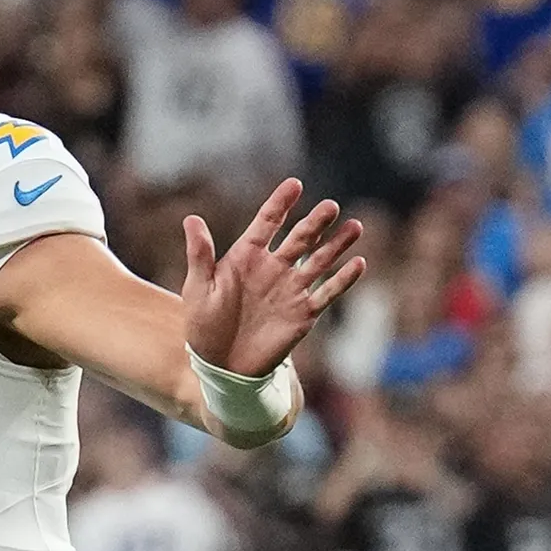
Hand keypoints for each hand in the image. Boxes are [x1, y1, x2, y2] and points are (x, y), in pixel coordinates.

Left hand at [182, 178, 365, 375]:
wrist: (222, 365)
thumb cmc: (204, 325)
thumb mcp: (198, 288)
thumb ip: (200, 254)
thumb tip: (191, 219)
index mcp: (246, 257)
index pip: (267, 222)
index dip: (280, 203)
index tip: (295, 185)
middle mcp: (273, 268)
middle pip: (300, 238)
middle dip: (316, 222)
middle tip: (330, 206)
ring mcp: (291, 289)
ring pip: (319, 261)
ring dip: (337, 245)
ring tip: (355, 226)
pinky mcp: (303, 313)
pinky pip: (327, 293)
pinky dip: (343, 279)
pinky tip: (359, 263)